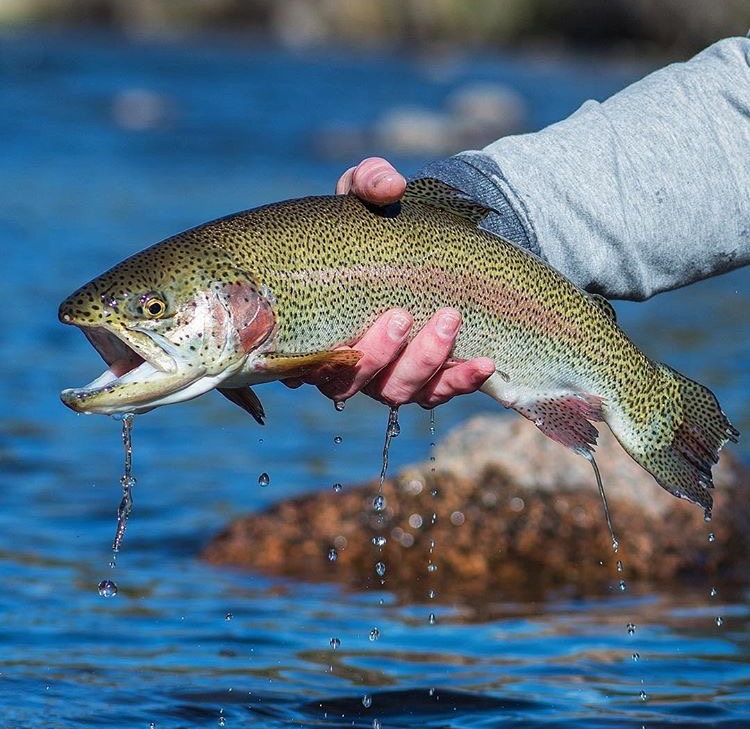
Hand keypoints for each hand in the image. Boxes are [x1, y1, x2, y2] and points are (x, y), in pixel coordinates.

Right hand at [285, 158, 495, 407]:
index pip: (305, 362)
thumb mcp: (370, 193)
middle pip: (351, 383)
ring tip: (448, 319)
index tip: (341, 333)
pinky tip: (485, 363)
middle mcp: (348, 360)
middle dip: (378, 353)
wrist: (429, 241)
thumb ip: (370, 182)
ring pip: (396, 391)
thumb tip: (390, 185)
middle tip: (402, 315)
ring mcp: (388, 374)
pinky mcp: (427, 379)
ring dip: (423, 362)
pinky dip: (461, 380)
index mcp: (319, 325)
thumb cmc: (382, 220)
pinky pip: (440, 393)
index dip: (318, 361)